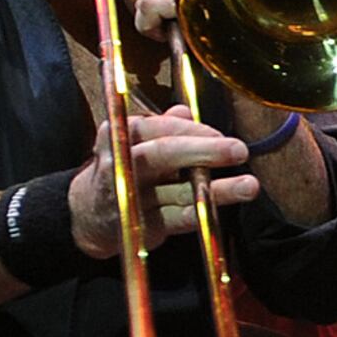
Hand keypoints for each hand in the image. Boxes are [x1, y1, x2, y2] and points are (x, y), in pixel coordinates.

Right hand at [67, 103, 255, 258]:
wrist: (87, 212)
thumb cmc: (124, 168)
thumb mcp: (136, 141)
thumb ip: (163, 126)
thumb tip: (186, 110)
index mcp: (119, 134)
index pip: (158, 128)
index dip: (193, 130)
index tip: (222, 134)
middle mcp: (120, 163)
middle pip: (163, 155)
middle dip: (205, 151)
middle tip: (239, 150)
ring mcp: (130, 196)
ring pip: (178, 191)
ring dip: (218, 189)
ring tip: (249, 186)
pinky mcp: (141, 225)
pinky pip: (177, 219)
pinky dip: (201, 213)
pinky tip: (223, 209)